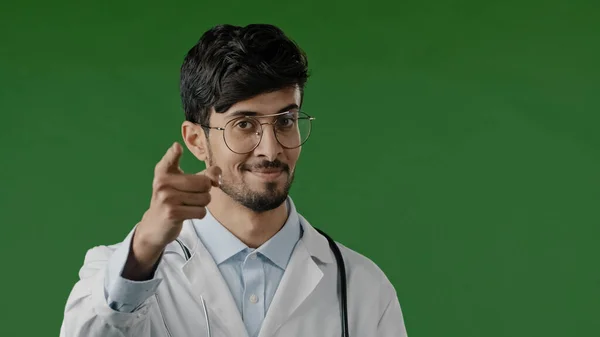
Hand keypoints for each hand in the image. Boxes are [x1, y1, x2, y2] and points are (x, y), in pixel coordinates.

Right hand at [123, 142, 220, 279]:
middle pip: (204, 183)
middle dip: (204, 192)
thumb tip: (217, 175)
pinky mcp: (172, 213)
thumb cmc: (173, 200)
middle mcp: (163, 183)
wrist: (155, 225)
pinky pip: (201, 212)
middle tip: (191, 197)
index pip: (170, 159)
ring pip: (205, 199)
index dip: (174, 153)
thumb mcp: (182, 183)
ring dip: (202, 205)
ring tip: (188, 206)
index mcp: (164, 172)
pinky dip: (199, 214)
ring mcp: (167, 198)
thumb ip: (203, 174)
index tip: (177, 147)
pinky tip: (187, 214)